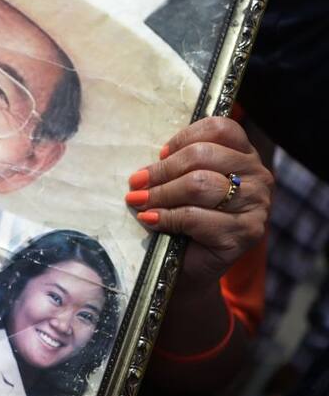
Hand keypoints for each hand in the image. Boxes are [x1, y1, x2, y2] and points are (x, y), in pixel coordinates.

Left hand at [126, 116, 272, 290]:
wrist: (188, 266)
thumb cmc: (183, 219)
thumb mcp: (181, 183)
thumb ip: (175, 166)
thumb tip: (147, 168)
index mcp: (244, 155)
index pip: (219, 129)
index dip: (183, 138)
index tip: (159, 154)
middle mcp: (258, 176)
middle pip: (203, 156)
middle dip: (162, 170)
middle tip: (136, 183)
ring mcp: (256, 206)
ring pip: (199, 185)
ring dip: (161, 194)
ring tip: (138, 201)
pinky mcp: (245, 233)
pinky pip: (195, 217)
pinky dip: (166, 217)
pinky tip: (150, 219)